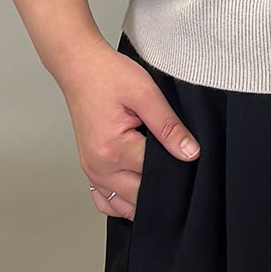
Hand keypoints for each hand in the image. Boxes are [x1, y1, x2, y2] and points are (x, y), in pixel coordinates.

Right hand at [55, 36, 200, 218]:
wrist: (80, 66)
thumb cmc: (109, 75)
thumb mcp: (146, 93)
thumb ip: (169, 126)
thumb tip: (190, 153)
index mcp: (114, 149)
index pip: (155, 175)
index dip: (176, 167)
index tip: (185, 154)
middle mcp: (99, 166)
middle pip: (139, 196)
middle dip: (160, 184)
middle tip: (173, 162)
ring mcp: (91, 170)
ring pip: (123, 205)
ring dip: (141, 197)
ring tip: (157, 174)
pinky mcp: (90, 168)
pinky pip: (105, 200)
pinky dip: (121, 201)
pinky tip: (137, 188)